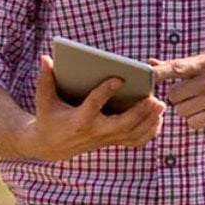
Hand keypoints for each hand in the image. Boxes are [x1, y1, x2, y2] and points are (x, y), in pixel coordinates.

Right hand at [19, 55, 165, 161]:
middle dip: (139, 112)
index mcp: (78, 119)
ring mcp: (105, 139)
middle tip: (154, 98)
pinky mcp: (111, 142)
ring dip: (149, 121)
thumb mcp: (44, 99)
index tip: (119, 78)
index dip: (105, 91)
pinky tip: (158, 119)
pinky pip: (134, 141)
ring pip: (131, 134)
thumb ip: (45, 79)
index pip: (94, 104)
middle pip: (121, 124)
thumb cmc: (49, 117)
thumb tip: (46, 58)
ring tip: (161, 105)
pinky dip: (148, 132)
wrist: (51, 146)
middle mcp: (94, 132)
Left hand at [151, 54, 204, 129]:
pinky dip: (194, 120)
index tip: (145, 76)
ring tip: (198, 103)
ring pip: (182, 111)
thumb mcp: (201, 64)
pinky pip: (193, 122)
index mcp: (204, 63)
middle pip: (174, 95)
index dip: (158, 72)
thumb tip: (149, 63)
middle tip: (187, 95)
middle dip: (176, 98)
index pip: (176, 67)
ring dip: (185, 110)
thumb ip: (175, 66)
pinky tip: (204, 113)